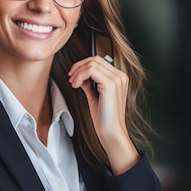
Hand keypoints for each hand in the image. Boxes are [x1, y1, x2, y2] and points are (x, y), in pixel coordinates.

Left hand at [68, 56, 139, 173]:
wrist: (111, 131)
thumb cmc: (104, 118)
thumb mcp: (94, 96)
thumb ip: (89, 84)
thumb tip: (80, 76)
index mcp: (119, 78)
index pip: (99, 61)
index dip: (83, 65)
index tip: (73, 76)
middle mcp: (120, 76)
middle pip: (95, 59)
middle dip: (78, 66)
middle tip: (71, 78)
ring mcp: (117, 79)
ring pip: (92, 63)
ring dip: (78, 72)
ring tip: (73, 83)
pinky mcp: (111, 84)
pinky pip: (91, 71)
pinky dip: (80, 76)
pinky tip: (77, 85)